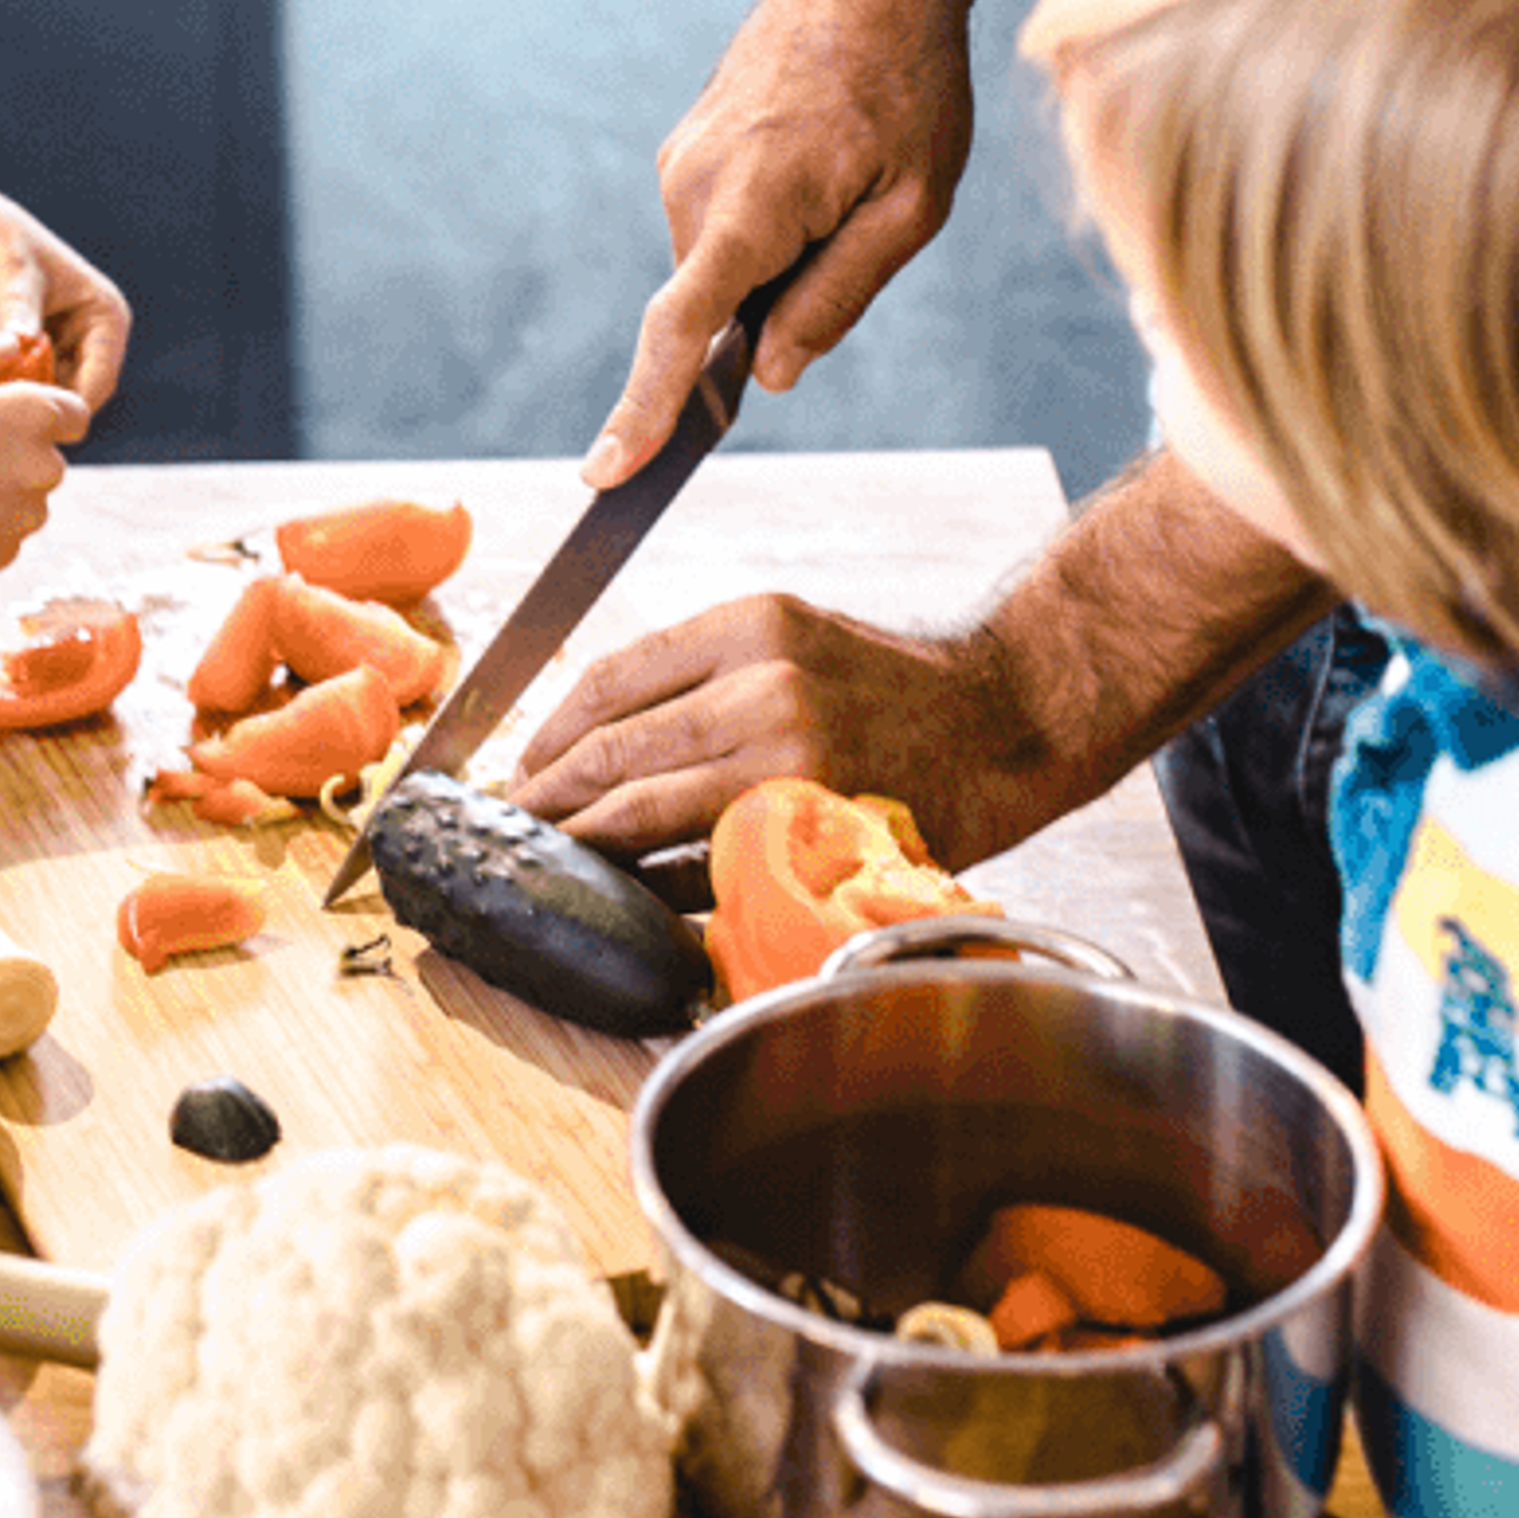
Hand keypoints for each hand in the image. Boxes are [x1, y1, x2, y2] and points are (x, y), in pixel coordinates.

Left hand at [0, 182, 131, 422]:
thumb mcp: (7, 268)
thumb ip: (17, 311)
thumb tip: (25, 347)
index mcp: (101, 314)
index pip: (101, 378)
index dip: (70, 405)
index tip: (26, 414)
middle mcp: (77, 341)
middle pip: (69, 401)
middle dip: (35, 410)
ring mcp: (40, 358)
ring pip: (35, 407)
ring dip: (8, 411)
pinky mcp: (3, 369)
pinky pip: (1, 404)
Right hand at [0, 368, 88, 579]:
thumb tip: (18, 341)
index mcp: (36, 414)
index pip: (75, 417)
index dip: (47, 419)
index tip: (11, 425)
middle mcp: (44, 466)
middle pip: (49, 464)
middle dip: (18, 461)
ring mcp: (25, 517)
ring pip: (27, 506)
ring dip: (1, 500)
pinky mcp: (3, 555)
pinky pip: (5, 541)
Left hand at [515, 590, 1058, 863]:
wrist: (1005, 720)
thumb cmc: (893, 687)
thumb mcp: (794, 637)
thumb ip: (704, 675)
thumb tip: (595, 735)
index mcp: (748, 625)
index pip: (610, 678)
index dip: (549, 731)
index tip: (520, 767)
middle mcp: (764, 683)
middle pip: (616, 747)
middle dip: (549, 795)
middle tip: (513, 826)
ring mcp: (789, 758)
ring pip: (647, 807)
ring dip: (586, 841)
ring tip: (550, 860)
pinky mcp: (815, 825)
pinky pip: (707, 861)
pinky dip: (658, 881)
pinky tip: (631, 892)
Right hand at [584, 0, 980, 480]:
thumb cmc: (909, 86)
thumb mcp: (912, 206)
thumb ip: (839, 296)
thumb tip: (771, 374)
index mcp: (754, 202)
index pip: (681, 327)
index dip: (645, 408)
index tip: (606, 474)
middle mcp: (695, 184)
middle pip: (719, 304)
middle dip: (778, 305)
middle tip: (859, 223)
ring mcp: (682, 163)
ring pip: (724, 266)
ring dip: (781, 257)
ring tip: (849, 174)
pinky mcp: (685, 149)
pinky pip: (722, 225)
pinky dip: (768, 227)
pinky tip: (821, 163)